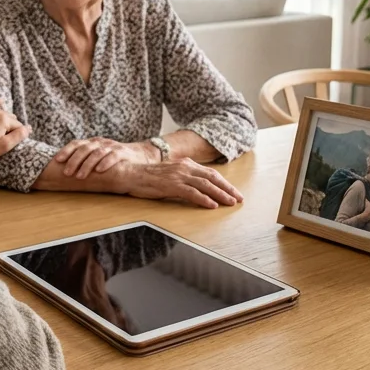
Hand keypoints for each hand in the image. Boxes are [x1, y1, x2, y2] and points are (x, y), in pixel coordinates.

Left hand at [0, 98, 29, 165]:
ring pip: (1, 112)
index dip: (17, 135)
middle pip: (9, 119)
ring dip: (4, 119)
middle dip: (11, 127)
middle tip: (6, 139)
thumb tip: (28, 128)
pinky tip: (0, 101)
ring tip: (3, 130)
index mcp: (3, 120)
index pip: (17, 126)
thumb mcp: (4, 146)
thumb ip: (18, 136)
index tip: (14, 143)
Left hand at [55, 137, 155, 178]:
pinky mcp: (122, 152)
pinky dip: (105, 163)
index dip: (66, 151)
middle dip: (74, 161)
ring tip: (80, 176)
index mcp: (91, 143)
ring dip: (87, 165)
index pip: (76, 143)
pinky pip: (113, 156)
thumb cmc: (112, 159)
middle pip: (84, 149)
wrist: (137, 155)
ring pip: (96, 153)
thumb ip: (84, 160)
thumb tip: (63, 170)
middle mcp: (100, 143)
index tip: (57, 161)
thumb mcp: (97, 156)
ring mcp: (111, 146)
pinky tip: (99, 170)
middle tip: (67, 173)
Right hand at [117, 158, 243, 208]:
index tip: (233, 192)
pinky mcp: (171, 185)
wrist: (130, 173)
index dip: (224, 183)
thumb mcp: (169, 173)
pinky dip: (204, 199)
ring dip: (220, 194)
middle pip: (212, 178)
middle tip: (238, 198)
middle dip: (227, 189)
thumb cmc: (147, 176)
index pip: (210, 173)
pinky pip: (192, 193)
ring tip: (230, 202)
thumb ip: (183, 177)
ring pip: (205, 185)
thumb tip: (196, 185)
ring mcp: (178, 176)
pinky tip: (212, 205)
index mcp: (185, 164)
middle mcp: (185, 167)